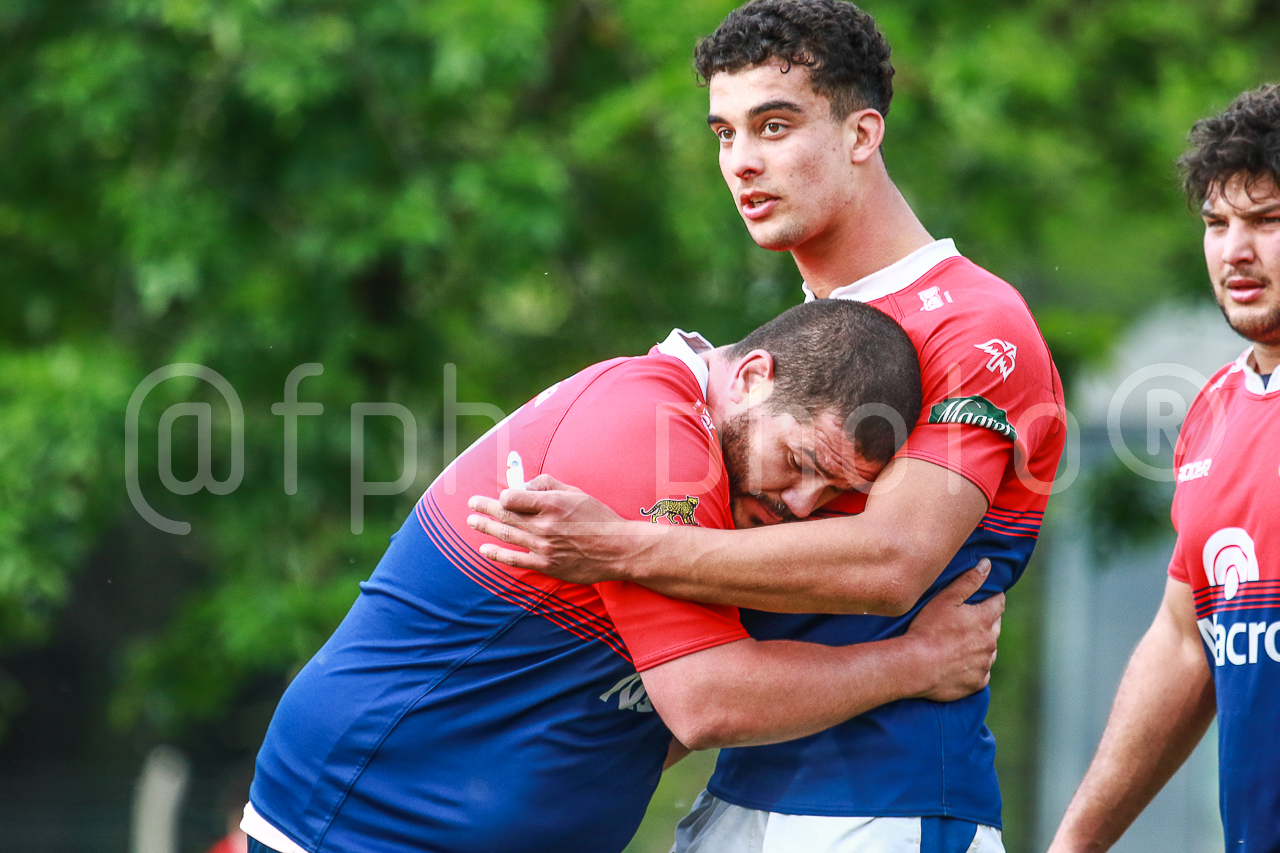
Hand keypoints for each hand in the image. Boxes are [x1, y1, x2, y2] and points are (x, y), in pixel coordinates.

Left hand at [466, 474, 660, 582]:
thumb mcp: (576, 493)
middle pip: (506, 515)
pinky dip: (497, 554)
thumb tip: (524, 485)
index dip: (504, 496)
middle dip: (485, 508)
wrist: (618, 549)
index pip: (513, 497)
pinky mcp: (547, 564)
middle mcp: (545, 525)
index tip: (502, 496)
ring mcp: (544, 547)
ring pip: (507, 535)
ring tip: (471, 521)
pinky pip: (516, 559)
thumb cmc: (599, 518)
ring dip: (486, 528)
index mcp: (552, 504)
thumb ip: (548, 485)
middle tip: (472, 504)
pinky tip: (485, 549)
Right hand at [905, 559, 1002, 701]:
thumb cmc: (928, 629)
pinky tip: (958, 663)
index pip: (998, 604)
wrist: (916, 666)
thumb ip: (969, 581)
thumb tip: (987, 564)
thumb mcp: (946, 599)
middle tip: (968, 621)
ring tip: (960, 644)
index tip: (988, 597)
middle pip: (995, 627)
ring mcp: (984, 664)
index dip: (993, 598)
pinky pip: (981, 672)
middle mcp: (990, 642)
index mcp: (984, 620)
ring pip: (989, 651)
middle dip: (986, 622)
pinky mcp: (976, 682)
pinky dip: (974, 666)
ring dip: (980, 645)